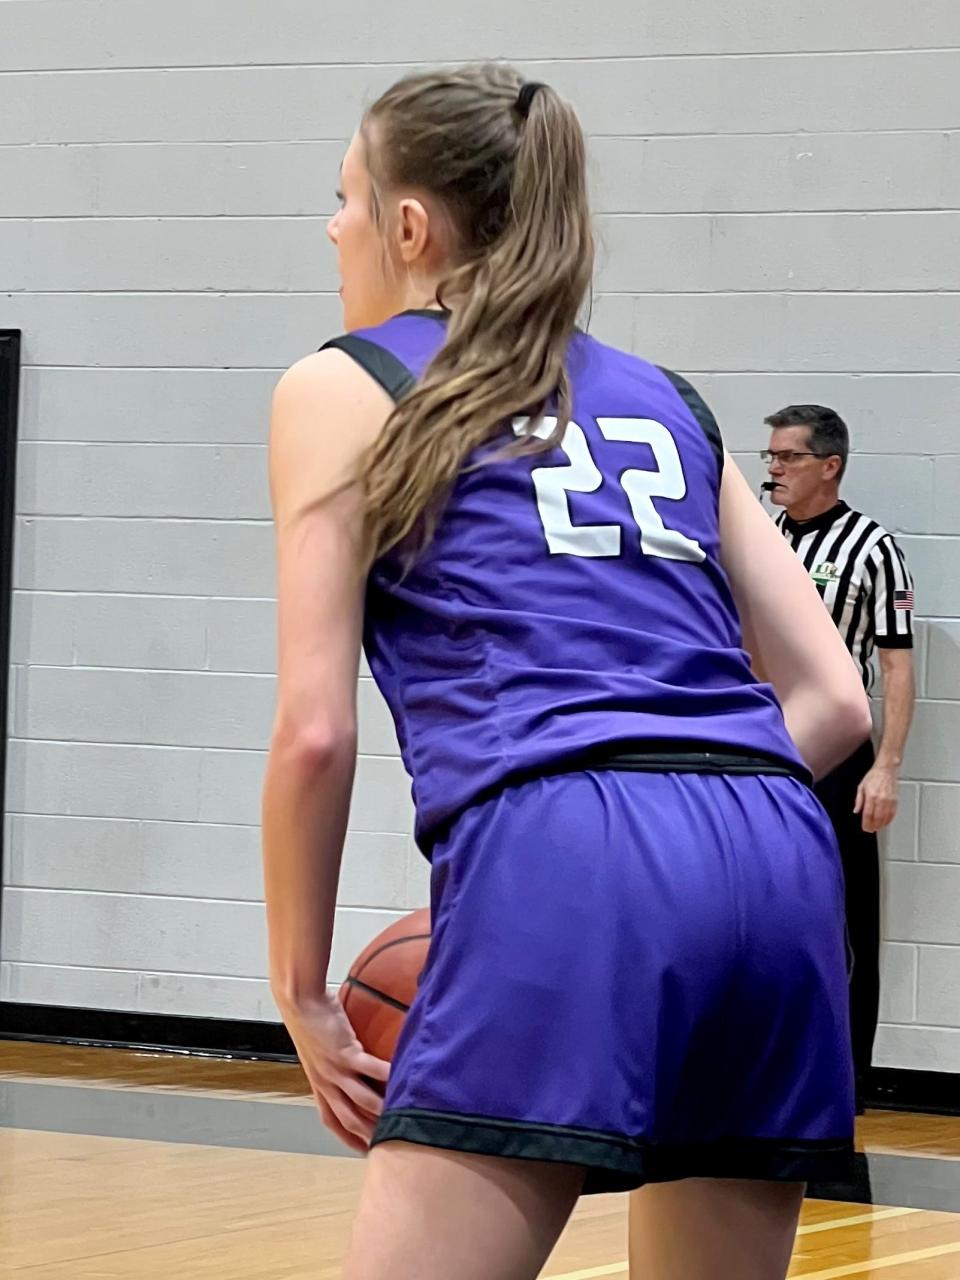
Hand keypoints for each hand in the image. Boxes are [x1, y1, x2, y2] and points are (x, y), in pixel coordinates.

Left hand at [279, 990, 389, 1152]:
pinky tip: (401, 1079)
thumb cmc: (310, 1021)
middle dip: (369, 1135)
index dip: (348, 1138)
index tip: (366, 1149)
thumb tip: (354, 1068)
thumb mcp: (318, 1052)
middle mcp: (326, 1082)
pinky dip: (386, 1076)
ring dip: (381, 1112)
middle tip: (390, 1144)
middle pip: (349, 1119)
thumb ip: (334, 1065)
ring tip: (402, 1119)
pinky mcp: (345, 1052)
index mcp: (319, 1084)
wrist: (299, 1002)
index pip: (333, 1121)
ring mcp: (335, 1070)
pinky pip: (370, 1069)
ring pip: (361, 1101)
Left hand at [854, 764, 898, 833]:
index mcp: (871, 795)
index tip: (865, 828)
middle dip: (873, 826)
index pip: (868, 814)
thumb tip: (856, 810)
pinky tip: (885, 822)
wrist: (886, 769)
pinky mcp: (895, 800)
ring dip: (881, 825)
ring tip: (877, 828)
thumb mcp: (861, 786)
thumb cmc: (874, 776)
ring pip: (886, 817)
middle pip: (877, 818)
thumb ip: (858, 800)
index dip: (866, 823)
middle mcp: (881, 799)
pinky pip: (893, 813)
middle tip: (870, 829)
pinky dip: (889, 820)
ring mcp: (889, 800)